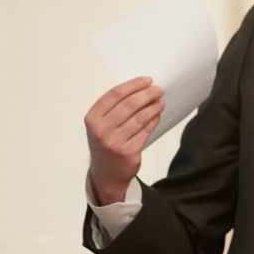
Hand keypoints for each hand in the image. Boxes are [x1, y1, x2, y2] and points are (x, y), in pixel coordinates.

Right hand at [85, 76, 164, 204]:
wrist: (106, 173)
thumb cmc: (106, 142)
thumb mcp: (102, 124)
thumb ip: (116, 107)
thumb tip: (142, 88)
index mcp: (93, 118)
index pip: (115, 94)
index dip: (134, 85)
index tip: (148, 80)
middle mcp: (101, 130)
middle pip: (130, 104)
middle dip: (147, 94)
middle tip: (159, 89)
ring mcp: (114, 142)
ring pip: (140, 118)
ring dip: (154, 107)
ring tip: (161, 102)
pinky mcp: (128, 152)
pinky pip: (146, 131)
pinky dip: (153, 121)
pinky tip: (157, 115)